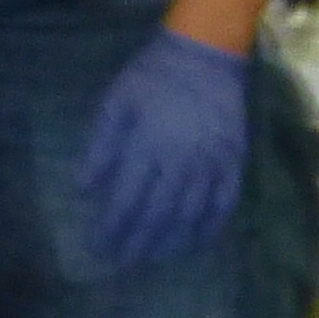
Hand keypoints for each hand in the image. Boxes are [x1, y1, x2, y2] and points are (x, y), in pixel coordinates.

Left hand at [75, 30, 250, 272]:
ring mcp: (210, 163)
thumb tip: (85, 189)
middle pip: (155, 216)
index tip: (97, 248)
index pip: (125, 202)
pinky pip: (223, 203)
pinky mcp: (233, 161)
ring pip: (188, 215)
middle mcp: (179, 162)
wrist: (206, 53)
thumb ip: (100, 146)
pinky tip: (196, 241)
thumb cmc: (153, 76)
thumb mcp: (116, 102)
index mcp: (146, 147)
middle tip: (121, 264)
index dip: (110, 230)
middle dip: (136, 244)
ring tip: (152, 258)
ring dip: (169, 242)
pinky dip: (209, 227)